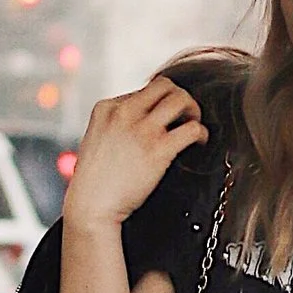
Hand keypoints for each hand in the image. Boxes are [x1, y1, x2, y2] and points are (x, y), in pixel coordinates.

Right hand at [66, 74, 208, 231]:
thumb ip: (116, 125)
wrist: (91, 207)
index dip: (158, 104)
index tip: (164, 120)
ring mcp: (141, 129)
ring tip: (192, 127)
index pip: (143, 90)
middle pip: (165, 86)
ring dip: (193, 111)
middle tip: (185, 117)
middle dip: (180, 98)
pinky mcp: (158, 149)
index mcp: (107, 108)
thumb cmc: (94, 182)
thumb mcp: (97, 140)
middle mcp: (124, 112)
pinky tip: (198, 143)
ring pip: (181, 99)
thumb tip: (142, 121)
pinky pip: (192, 128)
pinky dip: (201, 133)